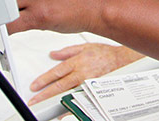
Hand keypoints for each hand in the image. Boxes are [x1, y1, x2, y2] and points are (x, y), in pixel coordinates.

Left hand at [28, 43, 144, 104]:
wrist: (123, 60)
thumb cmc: (105, 54)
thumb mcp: (85, 47)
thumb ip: (67, 51)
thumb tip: (54, 54)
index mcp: (78, 61)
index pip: (56, 72)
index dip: (44, 80)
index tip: (34, 86)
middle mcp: (81, 73)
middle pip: (60, 85)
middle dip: (45, 94)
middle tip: (35, 100)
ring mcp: (88, 83)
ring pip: (69, 94)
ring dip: (57, 101)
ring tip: (46, 108)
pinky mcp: (94, 90)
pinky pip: (81, 98)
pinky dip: (73, 106)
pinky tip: (65, 111)